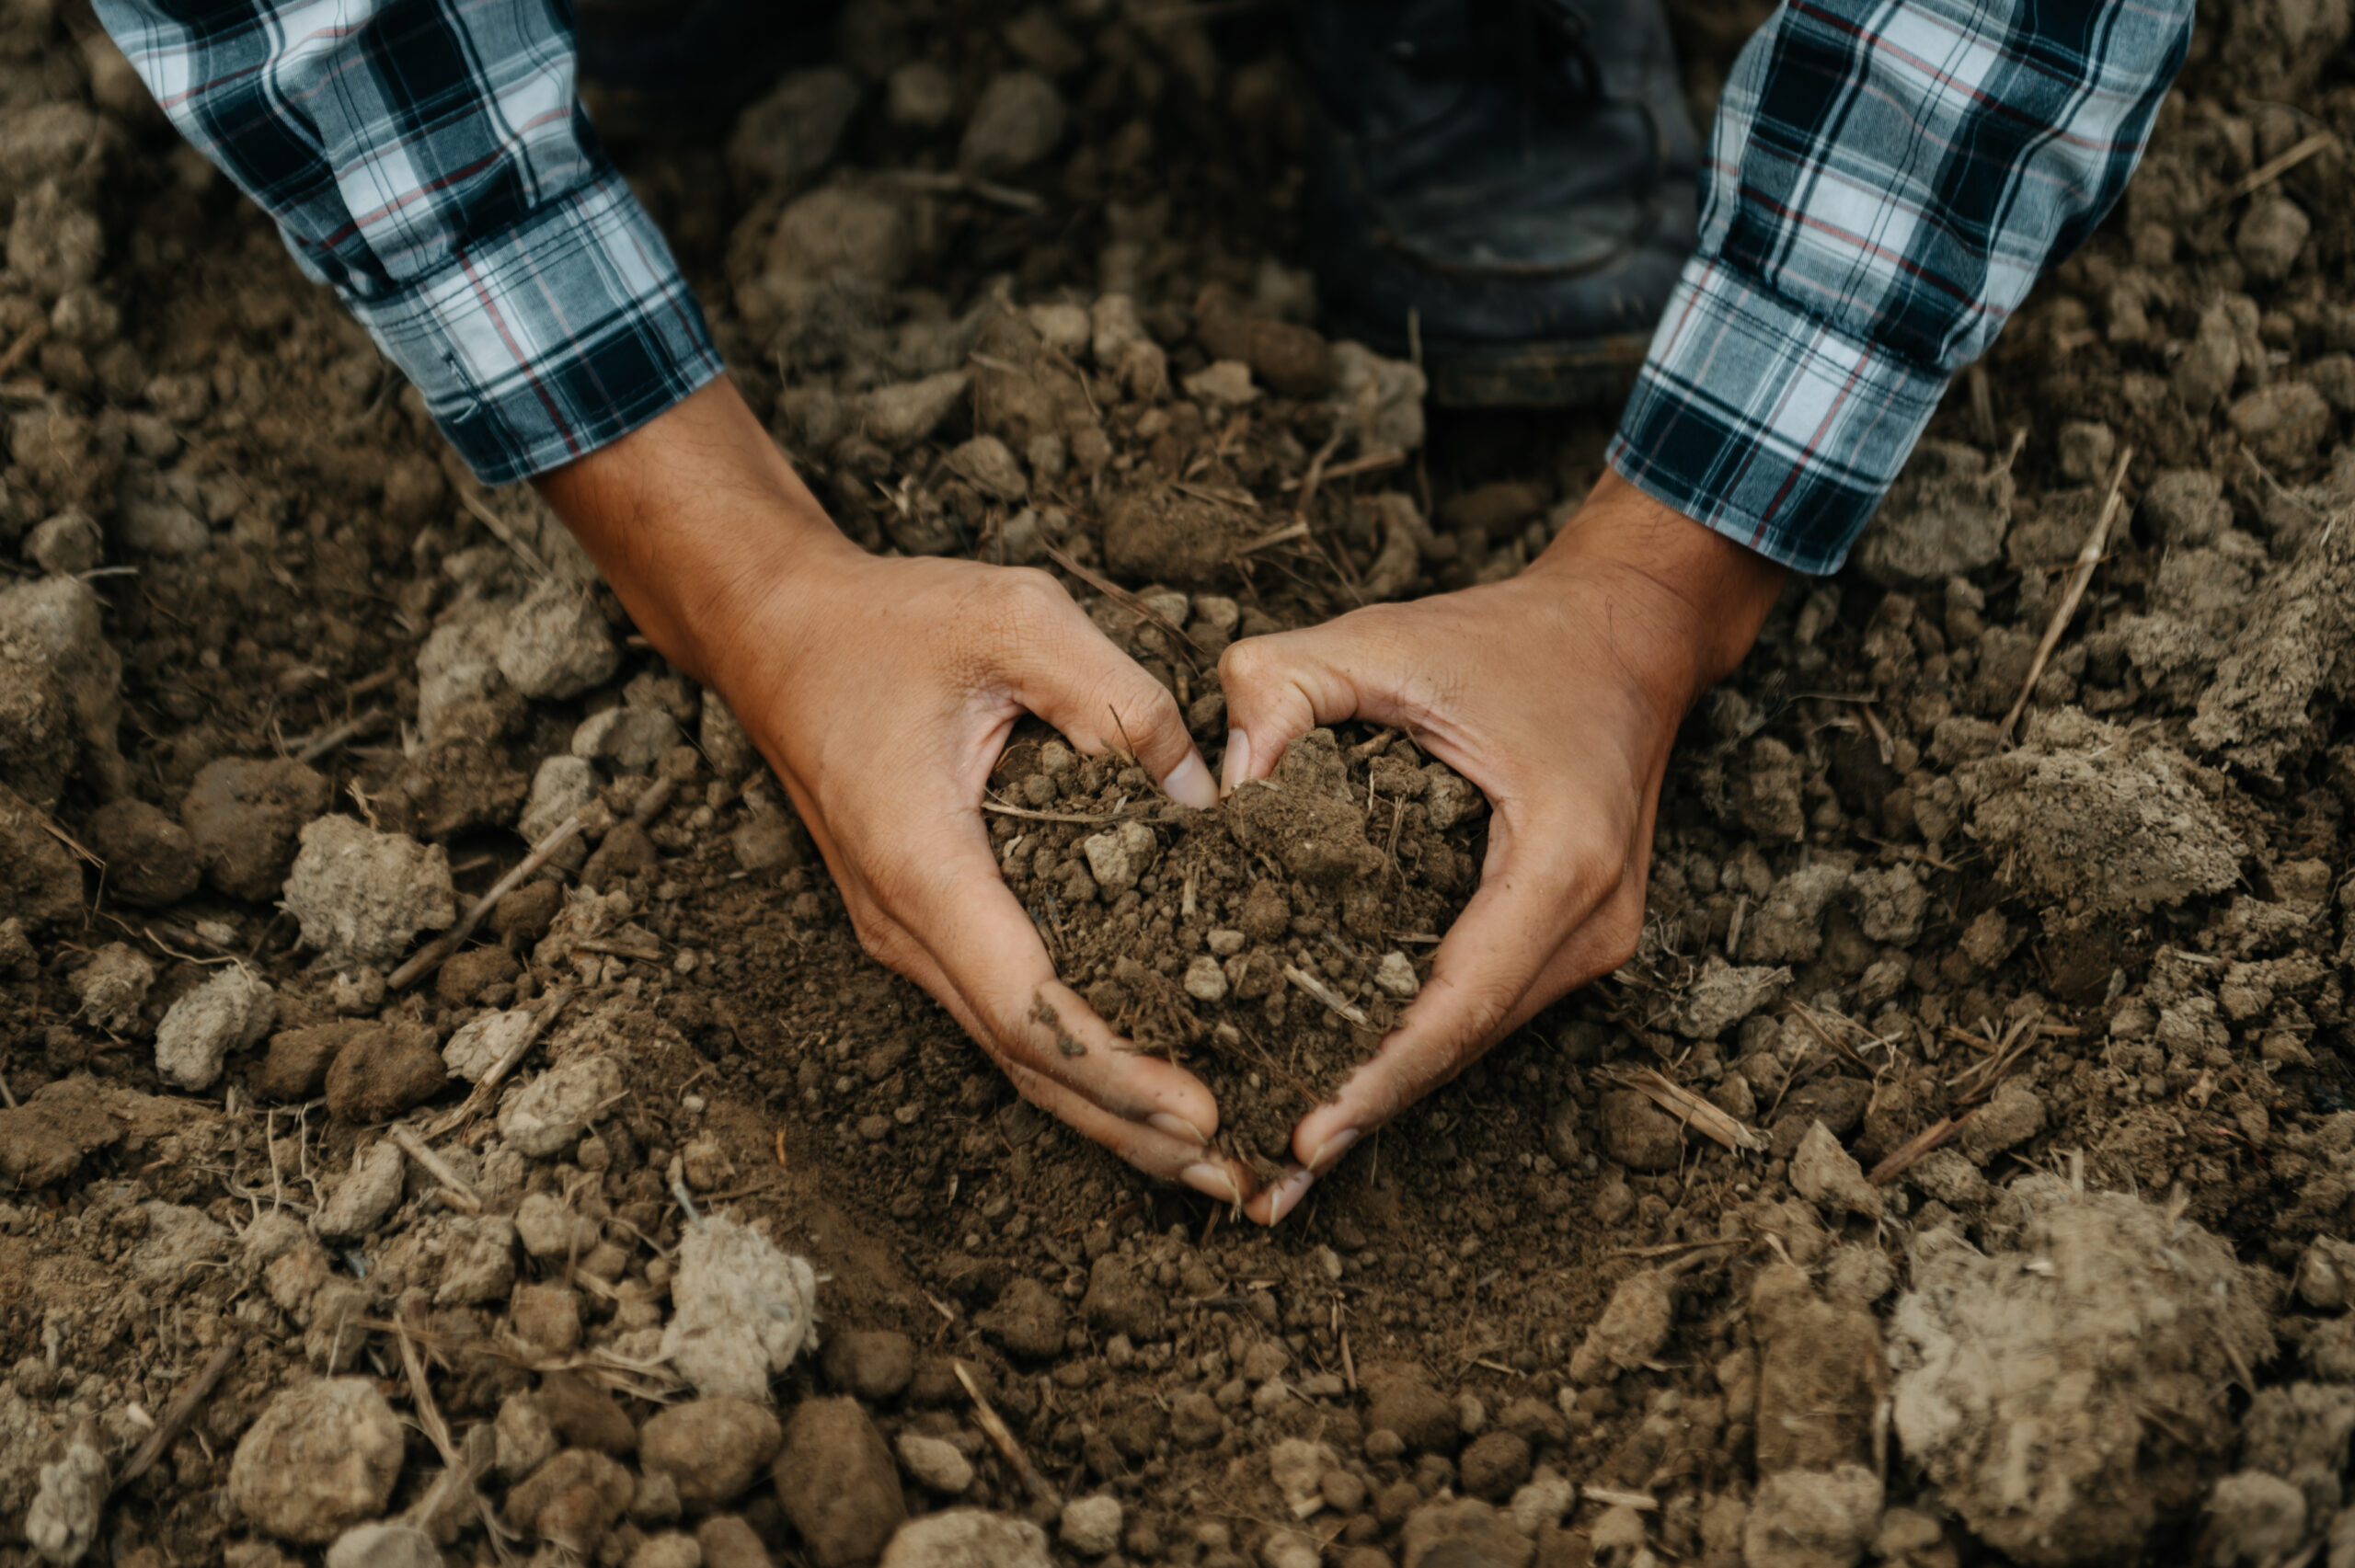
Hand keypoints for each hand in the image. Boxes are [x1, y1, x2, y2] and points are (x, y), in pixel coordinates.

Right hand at [536, 380, 1257, 1205]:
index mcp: (925, 864)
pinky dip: (1079, 1065)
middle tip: (1239, 1176)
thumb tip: (1204, 792)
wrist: (776, 634)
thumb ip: (1118, 697)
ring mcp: (906, 935)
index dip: (1118, 1070)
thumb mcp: (1015, 618)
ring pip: (1013, 1056)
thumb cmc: (888, 621)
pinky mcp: (922, 927)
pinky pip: (1005, 1018)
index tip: (1203, 1111)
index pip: (1027, 1007)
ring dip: (1109, 1115)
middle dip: (1132, 1131)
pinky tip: (1144, 1086)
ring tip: (1211, 1160)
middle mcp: (906, 925)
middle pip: (1026, 1065)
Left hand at [1216, 471, 1786, 1222]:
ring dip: (1385, 1097)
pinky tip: (1342, 1092)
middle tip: (1261, 1188)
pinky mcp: (1578, 939)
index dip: (1378, 1078)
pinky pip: (1484, 1011)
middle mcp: (1594, 920)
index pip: (1459, 1001)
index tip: (1304, 1137)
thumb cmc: (1508, 636)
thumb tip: (1212, 787)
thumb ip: (1281, 688)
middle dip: (1364, 1115)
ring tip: (1284, 1168)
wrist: (1629, 633)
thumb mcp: (1384, 638)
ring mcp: (1597, 939)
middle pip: (1466, 1046)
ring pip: (1476, 1042)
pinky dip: (1413, 1052)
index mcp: (1560, 857)